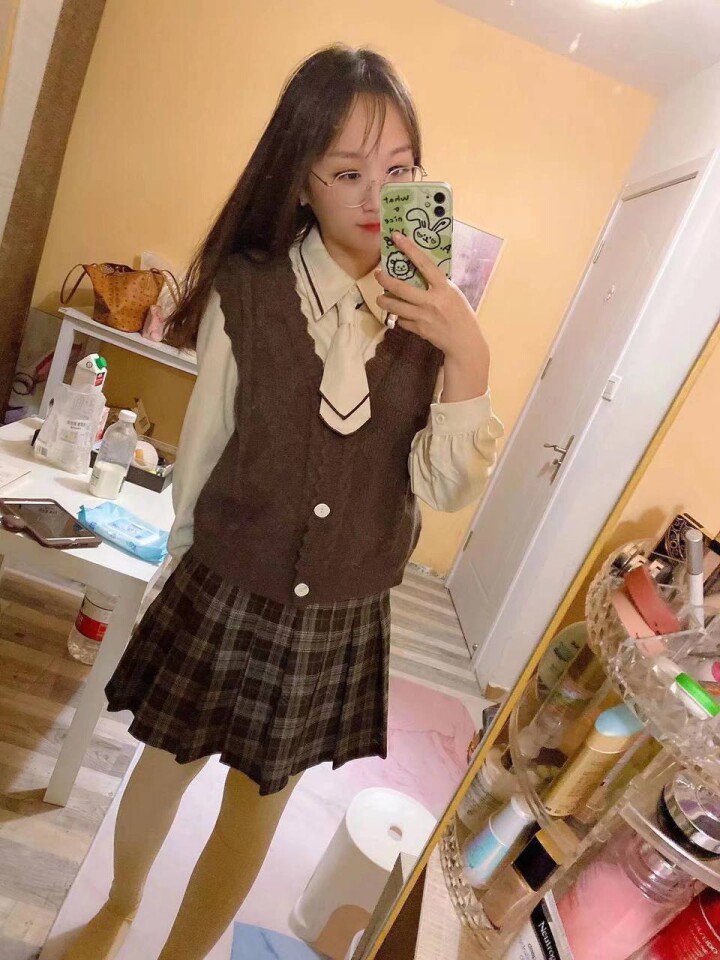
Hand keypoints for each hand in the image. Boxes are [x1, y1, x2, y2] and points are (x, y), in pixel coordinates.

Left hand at [375, 231, 489, 365]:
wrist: (465, 342)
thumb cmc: (462, 314)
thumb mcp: (453, 293)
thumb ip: (438, 284)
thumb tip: (420, 271)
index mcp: (444, 288)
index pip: (424, 263)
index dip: (410, 249)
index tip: (396, 237)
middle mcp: (432, 301)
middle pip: (401, 288)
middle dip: (385, 280)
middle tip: (378, 274)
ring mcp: (424, 317)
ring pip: (396, 307)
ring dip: (384, 301)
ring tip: (380, 298)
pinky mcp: (419, 330)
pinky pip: (402, 321)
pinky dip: (399, 317)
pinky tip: (399, 314)